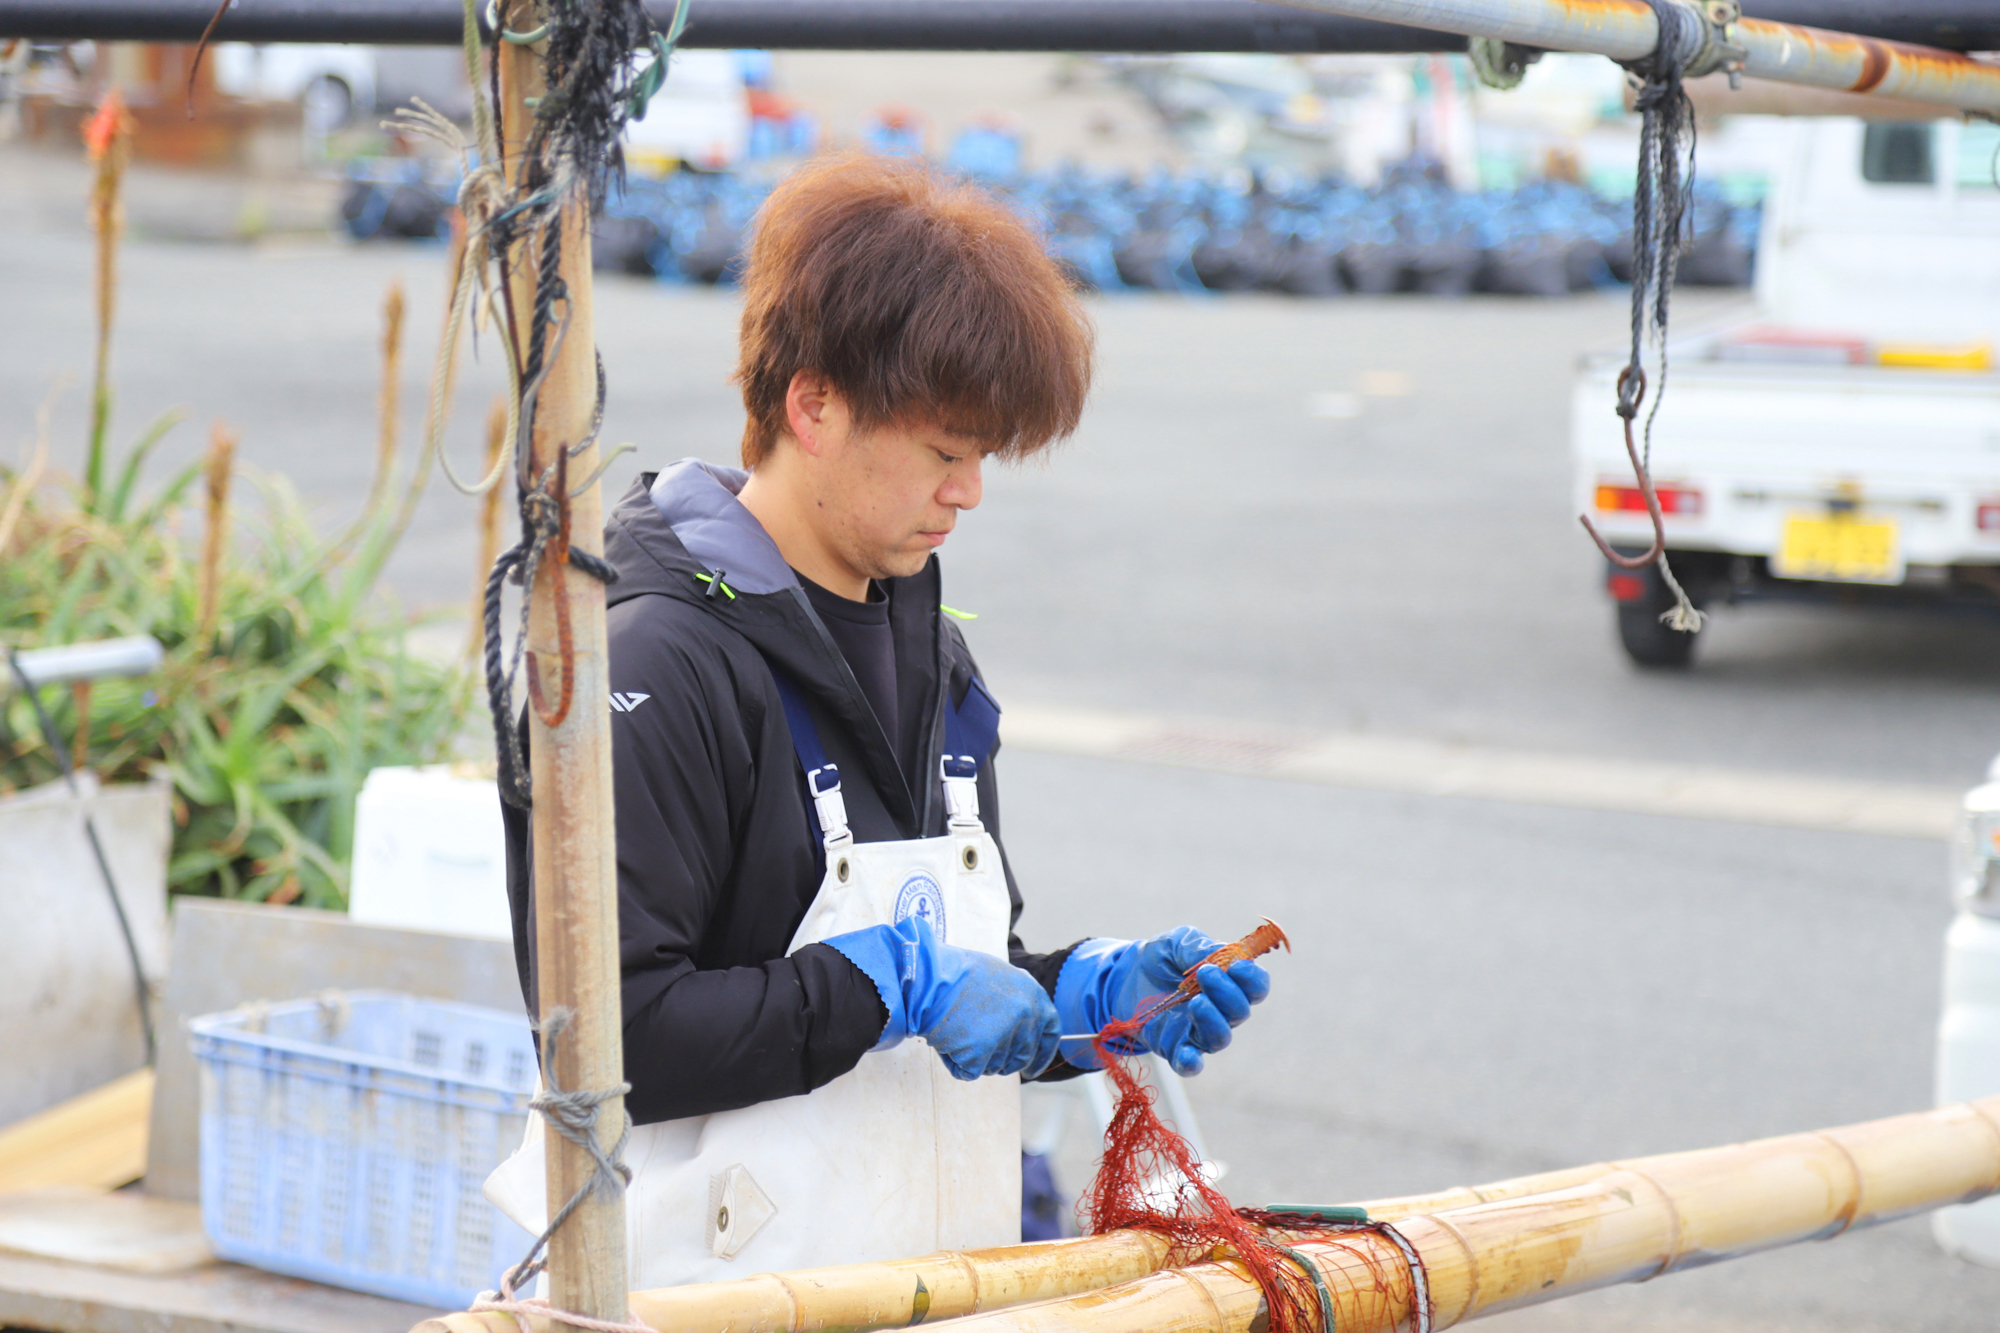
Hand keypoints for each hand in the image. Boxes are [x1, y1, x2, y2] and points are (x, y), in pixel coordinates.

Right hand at [908, 939, 1062, 1080]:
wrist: (929, 976)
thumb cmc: (957, 973)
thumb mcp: (999, 978)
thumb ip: (1016, 1002)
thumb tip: (1019, 1026)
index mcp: (1034, 996)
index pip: (1050, 1033)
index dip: (1042, 1054)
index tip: (1032, 1069)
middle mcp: (1026, 1017)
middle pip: (1021, 1056)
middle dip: (1004, 1060)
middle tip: (981, 1052)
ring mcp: (1006, 1037)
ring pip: (995, 1066)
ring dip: (976, 1058)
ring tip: (956, 1030)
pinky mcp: (981, 1054)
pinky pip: (969, 1071)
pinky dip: (955, 1062)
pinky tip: (946, 1040)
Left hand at [1054, 926, 1271, 1075]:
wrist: (1124, 976)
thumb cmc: (1160, 958)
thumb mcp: (1175, 943)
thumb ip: (1196, 946)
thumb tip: (1218, 953)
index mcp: (1228, 983)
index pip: (1255, 987)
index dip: (1253, 979)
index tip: (1239, 966)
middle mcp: (1220, 1010)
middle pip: (1239, 1011)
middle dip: (1227, 992)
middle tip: (1205, 973)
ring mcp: (1198, 1031)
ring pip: (1220, 1037)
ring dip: (1213, 1020)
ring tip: (1196, 1001)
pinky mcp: (1174, 1047)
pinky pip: (1189, 1063)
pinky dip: (1191, 1063)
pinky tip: (1188, 1055)